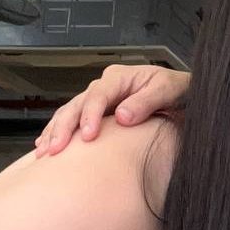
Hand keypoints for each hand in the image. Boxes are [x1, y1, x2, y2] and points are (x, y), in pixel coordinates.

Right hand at [35, 65, 190, 156]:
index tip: (88, 136)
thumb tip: (122, 117)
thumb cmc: (178, 89)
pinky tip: (45, 146)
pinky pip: (74, 122)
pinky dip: (59, 133)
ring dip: (56, 132)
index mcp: (121, 77)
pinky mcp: (98, 113)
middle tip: (55, 149)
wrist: (184, 94)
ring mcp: (100, 100)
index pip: (98, 95)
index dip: (90, 115)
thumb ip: (147, 101)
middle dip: (64, 127)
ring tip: (45, 152)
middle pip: (77, 104)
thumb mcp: (169, 90)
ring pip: (70, 113)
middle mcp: (105, 86)